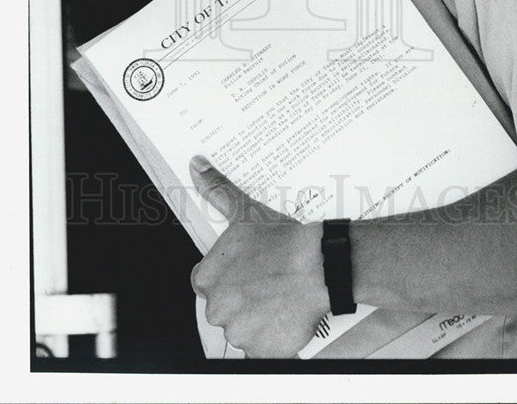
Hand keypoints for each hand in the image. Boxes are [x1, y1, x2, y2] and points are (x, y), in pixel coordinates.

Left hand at [189, 156, 329, 357]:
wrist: (320, 265)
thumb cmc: (283, 240)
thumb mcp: (245, 211)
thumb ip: (217, 191)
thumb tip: (197, 165)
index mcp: (207, 277)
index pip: (205, 283)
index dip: (228, 277)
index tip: (248, 271)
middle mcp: (217, 308)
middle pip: (223, 309)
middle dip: (242, 300)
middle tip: (268, 284)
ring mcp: (238, 333)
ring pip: (242, 330)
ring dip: (257, 320)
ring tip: (280, 299)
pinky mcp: (261, 351)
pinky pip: (261, 349)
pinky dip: (272, 339)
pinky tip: (286, 318)